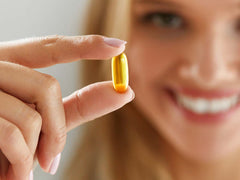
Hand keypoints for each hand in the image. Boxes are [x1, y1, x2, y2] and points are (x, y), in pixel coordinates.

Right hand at [0, 35, 133, 179]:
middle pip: (47, 87)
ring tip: (22, 170)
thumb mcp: (37, 121)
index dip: (85, 46)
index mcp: (10, 65)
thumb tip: (123, 93)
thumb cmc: (2, 143)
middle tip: (49, 161)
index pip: (51, 47)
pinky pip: (14, 133)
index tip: (118, 46)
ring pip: (33, 114)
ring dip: (36, 151)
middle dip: (57, 129)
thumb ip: (73, 108)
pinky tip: (13, 175)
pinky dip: (21, 162)